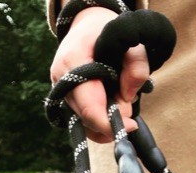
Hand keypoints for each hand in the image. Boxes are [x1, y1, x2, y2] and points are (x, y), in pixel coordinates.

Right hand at [50, 7, 150, 143]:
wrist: (87, 24)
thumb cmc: (108, 32)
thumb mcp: (129, 42)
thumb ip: (136, 67)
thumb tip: (128, 98)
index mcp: (72, 62)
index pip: (89, 108)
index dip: (110, 124)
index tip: (132, 125)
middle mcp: (60, 80)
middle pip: (88, 120)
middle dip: (113, 118)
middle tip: (128, 99)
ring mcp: (59, 92)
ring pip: (86, 124)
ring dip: (107, 118)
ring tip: (118, 95)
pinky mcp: (63, 100)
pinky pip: (83, 122)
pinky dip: (101, 120)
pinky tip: (111, 107)